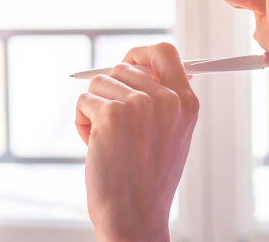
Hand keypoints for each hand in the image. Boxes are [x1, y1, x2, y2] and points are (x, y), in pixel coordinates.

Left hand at [75, 43, 198, 240]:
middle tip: (113, 126)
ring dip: (94, 109)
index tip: (126, 63)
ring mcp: (139, 105)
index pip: (165, 53)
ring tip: (107, 140)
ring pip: (99, 83)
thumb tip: (140, 65)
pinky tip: (94, 146)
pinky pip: (84, 101)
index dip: (140, 54)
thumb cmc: (147, 180)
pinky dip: (82, 122)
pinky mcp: (111, 114)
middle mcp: (166, 99)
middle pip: (123, 67)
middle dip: (110, 92)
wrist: (134, 215)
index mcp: (186, 103)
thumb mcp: (171, 135)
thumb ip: (162, 100)